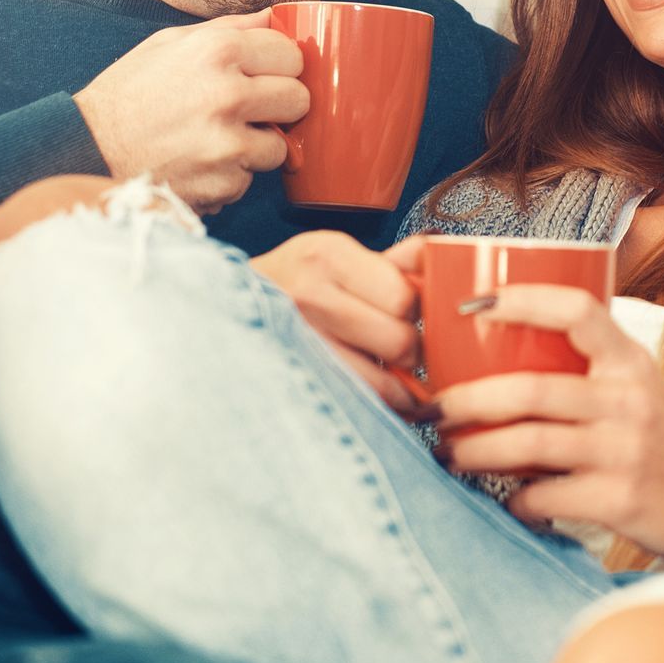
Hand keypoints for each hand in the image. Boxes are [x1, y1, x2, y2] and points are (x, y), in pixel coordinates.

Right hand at [73, 10, 310, 214]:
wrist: (85, 151)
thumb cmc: (126, 95)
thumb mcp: (167, 45)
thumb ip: (226, 29)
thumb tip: (272, 18)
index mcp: (217, 51)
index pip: (292, 55)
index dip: (280, 68)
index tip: (266, 77)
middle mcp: (227, 94)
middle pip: (299, 99)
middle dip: (280, 107)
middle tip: (250, 111)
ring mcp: (228, 143)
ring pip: (279, 147)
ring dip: (255, 148)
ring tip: (215, 141)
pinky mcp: (223, 184)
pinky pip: (248, 180)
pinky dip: (228, 177)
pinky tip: (197, 165)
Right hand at [252, 233, 426, 414]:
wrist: (220, 311)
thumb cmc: (288, 286)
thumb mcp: (333, 258)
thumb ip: (391, 263)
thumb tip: (443, 259)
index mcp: (327, 254)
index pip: (406, 297)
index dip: (417, 313)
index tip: (411, 318)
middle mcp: (308, 294)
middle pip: (401, 341)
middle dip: (410, 352)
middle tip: (399, 350)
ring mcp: (297, 341)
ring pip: (384, 385)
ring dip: (397, 387)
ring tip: (388, 376)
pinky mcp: (294, 380)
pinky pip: (360, 406)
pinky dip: (376, 408)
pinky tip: (371, 395)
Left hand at [433, 285, 663, 559]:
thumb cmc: (653, 434)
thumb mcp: (632, 384)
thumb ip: (581, 364)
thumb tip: (487, 348)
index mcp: (629, 361)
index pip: (577, 310)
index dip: (522, 300)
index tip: (472, 305)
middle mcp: (629, 400)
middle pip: (530, 390)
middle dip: (467, 401)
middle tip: (431, 410)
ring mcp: (626, 451)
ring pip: (528, 443)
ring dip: (474, 450)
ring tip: (447, 454)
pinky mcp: (620, 499)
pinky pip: (545, 496)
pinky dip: (514, 500)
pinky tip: (504, 498)